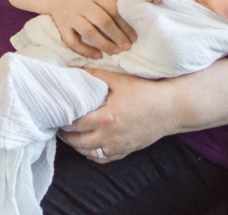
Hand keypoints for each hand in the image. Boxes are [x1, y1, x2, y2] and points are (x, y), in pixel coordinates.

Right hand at [48, 0, 144, 58]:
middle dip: (117, 36)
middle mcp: (81, 3)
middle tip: (128, 46)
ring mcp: (70, 15)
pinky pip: (72, 42)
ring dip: (104, 45)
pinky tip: (97, 55)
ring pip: (89, 33)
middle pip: (103, 22)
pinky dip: (84, 50)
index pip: (113, 9)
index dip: (125, 24)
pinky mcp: (62, 26)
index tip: (135, 36)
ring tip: (116, 52)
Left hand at [60, 68, 175, 161]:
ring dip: (77, 146)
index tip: (58, 113)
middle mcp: (108, 136)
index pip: (74, 124)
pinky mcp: (124, 151)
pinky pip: (102, 158)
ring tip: (71, 135)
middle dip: (66, 135)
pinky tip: (89, 146)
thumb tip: (76, 69)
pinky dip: (92, 154)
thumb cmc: (145, 93)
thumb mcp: (120, 80)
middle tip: (60, 125)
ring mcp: (116, 146)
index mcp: (105, 118)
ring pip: (88, 153)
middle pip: (77, 142)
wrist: (169, 109)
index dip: (63, 120)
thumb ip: (96, 75)